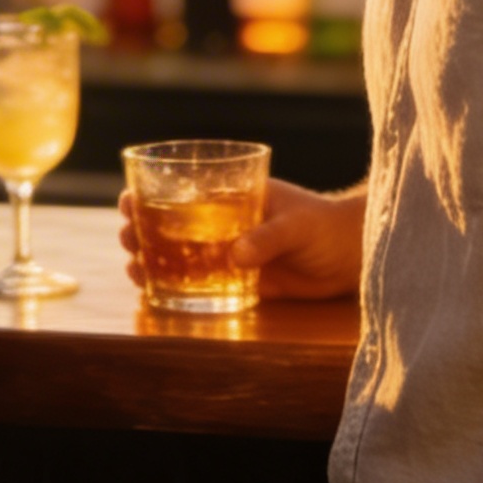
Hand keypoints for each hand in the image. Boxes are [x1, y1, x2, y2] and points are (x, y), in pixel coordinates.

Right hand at [118, 177, 364, 301]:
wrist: (355, 255)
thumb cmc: (326, 224)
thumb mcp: (295, 224)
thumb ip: (266, 237)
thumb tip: (233, 256)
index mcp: (233, 195)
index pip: (184, 188)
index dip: (150, 192)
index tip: (128, 201)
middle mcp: (226, 222)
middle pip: (173, 224)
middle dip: (142, 229)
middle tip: (127, 240)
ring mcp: (233, 253)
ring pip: (182, 255)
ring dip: (154, 261)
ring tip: (135, 270)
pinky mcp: (245, 282)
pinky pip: (205, 285)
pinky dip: (180, 288)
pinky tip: (159, 294)